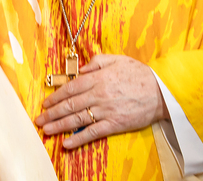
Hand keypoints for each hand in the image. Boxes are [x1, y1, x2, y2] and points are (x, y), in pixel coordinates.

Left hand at [33, 54, 168, 148]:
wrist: (162, 91)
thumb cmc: (139, 74)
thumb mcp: (117, 59)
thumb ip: (97, 62)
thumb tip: (81, 70)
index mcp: (97, 79)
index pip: (70, 88)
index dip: (55, 97)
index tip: (46, 103)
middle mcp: (98, 95)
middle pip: (70, 105)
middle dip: (52, 113)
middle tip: (39, 119)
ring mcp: (106, 111)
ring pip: (77, 119)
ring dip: (59, 126)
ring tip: (46, 130)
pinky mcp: (115, 124)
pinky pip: (93, 133)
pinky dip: (78, 139)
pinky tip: (66, 143)